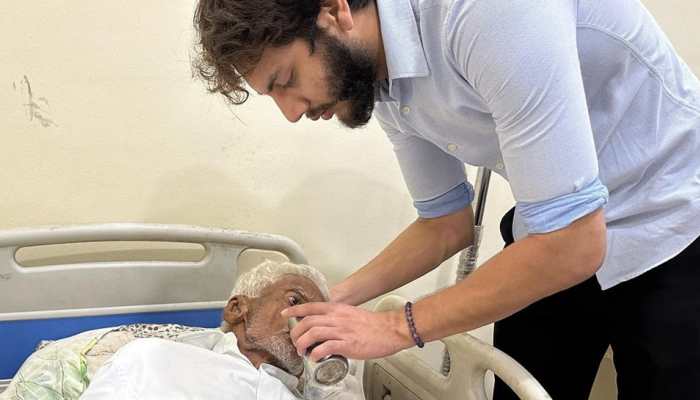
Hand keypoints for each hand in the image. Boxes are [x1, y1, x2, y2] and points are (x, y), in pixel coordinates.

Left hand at [281, 302, 412, 360]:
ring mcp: (341, 330)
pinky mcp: (347, 344)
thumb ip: (338, 318)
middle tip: (295, 342)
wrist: (390, 330)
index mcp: (337, 309)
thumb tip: (327, 326)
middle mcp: (337, 318)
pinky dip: (316, 353)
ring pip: (313, 333)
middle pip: (308, 321)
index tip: (285, 313)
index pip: (311, 306)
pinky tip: (315, 357)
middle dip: (296, 333)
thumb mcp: (351, 314)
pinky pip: (325, 347)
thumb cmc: (373, 325)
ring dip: (302, 344)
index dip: (295, 310)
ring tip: (302, 352)